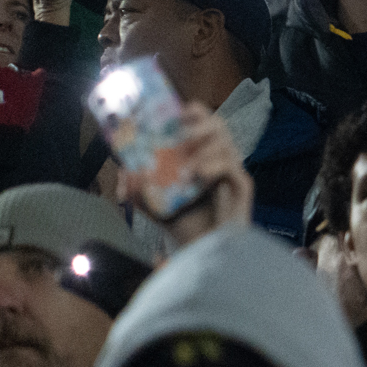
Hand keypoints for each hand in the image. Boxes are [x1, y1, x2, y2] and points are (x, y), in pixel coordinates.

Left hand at [118, 102, 253, 246]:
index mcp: (201, 156)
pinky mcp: (242, 186)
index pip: (203, 124)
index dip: (193, 113)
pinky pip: (232, 166)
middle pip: (219, 126)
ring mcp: (232, 172)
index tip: (177, 113)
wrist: (202, 253)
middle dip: (201, 124)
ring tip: (187, 166)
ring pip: (226, 144)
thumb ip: (138, 190)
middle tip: (183, 132)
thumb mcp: (155, 205)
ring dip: (204, 149)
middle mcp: (219, 160)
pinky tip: (198, 174)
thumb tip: (124, 172)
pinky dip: (214, 165)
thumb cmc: (184, 226)